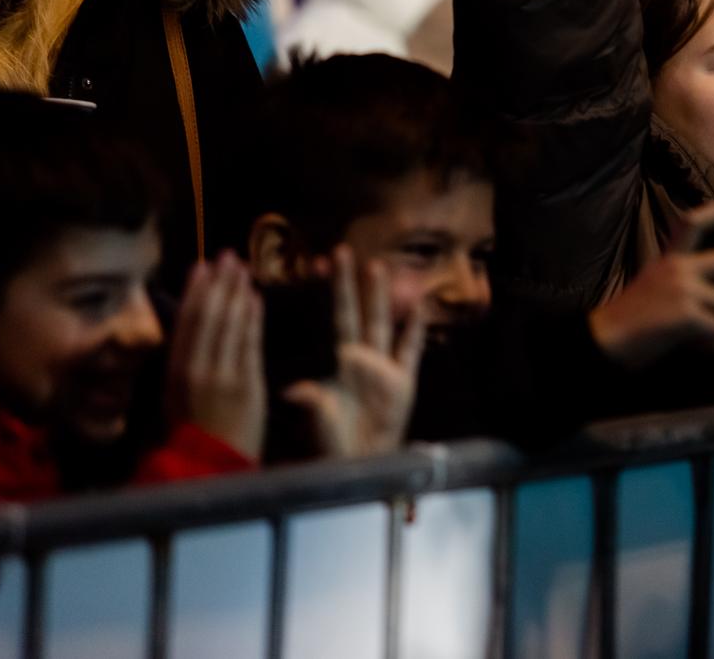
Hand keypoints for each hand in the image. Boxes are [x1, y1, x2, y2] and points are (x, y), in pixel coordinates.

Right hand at [167, 253, 265, 460]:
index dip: (194, 292)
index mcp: (175, 372)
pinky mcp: (245, 385)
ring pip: (227, 325)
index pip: (185, 323)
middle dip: (216, 283)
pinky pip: (248, 344)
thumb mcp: (178, 399)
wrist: (208, 470)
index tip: (201, 266)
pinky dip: (250, 318)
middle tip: (226, 256)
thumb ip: (187, 365)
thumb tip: (194, 333)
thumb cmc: (194, 437)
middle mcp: (194, 369)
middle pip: (206, 317)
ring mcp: (221, 376)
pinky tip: (255, 298)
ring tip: (241, 268)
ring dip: (234, 293)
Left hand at [282, 247, 426, 457]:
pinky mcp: (404, 383)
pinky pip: (410, 352)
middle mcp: (362, 358)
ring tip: (379, 268)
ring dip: (382, 298)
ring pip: (384, 324)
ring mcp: (385, 368)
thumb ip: (313, 401)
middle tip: (342, 250)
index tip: (317, 263)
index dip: (329, 294)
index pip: (335, 318)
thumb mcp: (321, 420)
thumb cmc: (334, 443)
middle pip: (358, 313)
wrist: (360, 464)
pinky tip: (419, 310)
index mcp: (339, 363)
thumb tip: (294, 390)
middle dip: (352, 284)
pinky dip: (415, 332)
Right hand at [589, 204, 713, 368]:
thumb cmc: (629, 318)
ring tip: (707, 337)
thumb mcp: (653, 282)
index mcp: (669, 258)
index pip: (695, 222)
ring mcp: (684, 289)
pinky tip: (702, 348)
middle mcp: (679, 268)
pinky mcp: (688, 314)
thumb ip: (682, 278)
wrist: (605, 339)